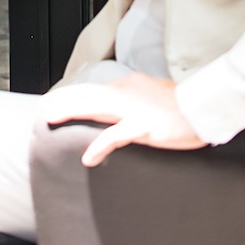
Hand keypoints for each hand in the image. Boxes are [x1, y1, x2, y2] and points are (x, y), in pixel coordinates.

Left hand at [43, 73, 207, 165]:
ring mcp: (133, 110)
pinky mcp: (144, 127)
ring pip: (94, 107)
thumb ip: (130, 98)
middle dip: (63, 101)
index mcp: (127, 87)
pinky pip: (118, 136)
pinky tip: (88, 157)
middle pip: (87, 95)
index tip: (53, 100)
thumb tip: (114, 106)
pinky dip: (101, 146)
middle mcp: (125, 93)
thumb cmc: (179, 105)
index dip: (71, 95)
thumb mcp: (149, 95)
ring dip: (70, 112)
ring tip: (50, 118)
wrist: (201, 107)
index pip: (93, 89)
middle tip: (43, 109)